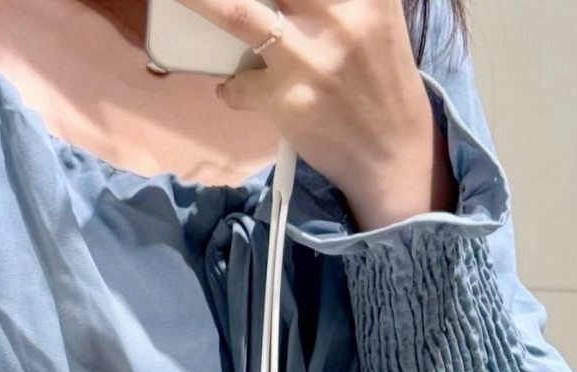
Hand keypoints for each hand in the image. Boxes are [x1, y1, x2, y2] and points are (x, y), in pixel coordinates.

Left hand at [184, 0, 457, 229]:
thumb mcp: (372, 14)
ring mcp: (309, 57)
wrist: (392, 150)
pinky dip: (231, 87)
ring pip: (238, 13)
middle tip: (206, 0)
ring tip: (184, 1)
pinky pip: (238, 83)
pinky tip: (237, 89)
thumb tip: (278, 2)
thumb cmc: (377, 76)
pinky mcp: (288, 99)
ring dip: (201, 3)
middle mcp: (339, 15)